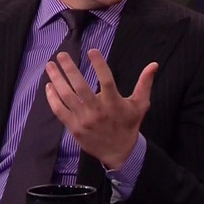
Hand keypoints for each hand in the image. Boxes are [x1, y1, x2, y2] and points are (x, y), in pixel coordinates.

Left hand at [45, 48, 157, 168]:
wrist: (120, 153)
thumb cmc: (129, 125)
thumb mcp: (140, 105)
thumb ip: (145, 83)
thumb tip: (154, 64)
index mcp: (114, 103)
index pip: (106, 80)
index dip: (99, 64)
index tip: (92, 51)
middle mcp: (97, 111)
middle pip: (80, 87)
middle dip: (69, 69)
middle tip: (62, 55)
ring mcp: (84, 120)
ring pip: (67, 97)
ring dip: (57, 79)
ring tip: (50, 66)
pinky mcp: (74, 128)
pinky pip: (60, 110)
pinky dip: (52, 98)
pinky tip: (49, 86)